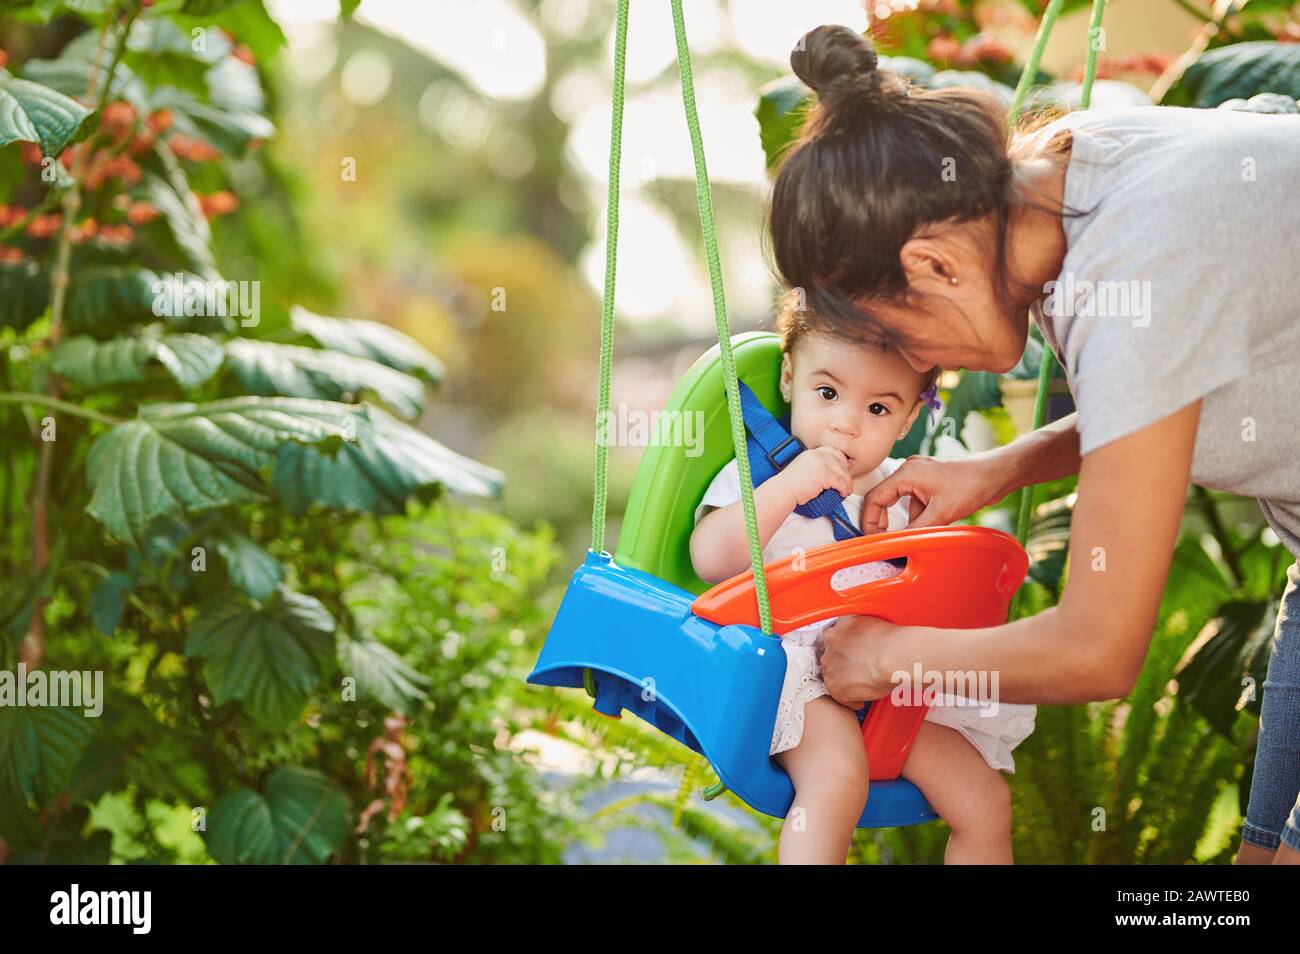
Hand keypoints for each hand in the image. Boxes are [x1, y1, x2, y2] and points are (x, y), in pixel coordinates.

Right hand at [779, 446, 852, 505]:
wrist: (782, 491)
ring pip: (842, 472)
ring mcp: (821, 463)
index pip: (833, 452)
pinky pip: (840, 482)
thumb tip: (831, 473)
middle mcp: (817, 455)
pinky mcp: (824, 474)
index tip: (844, 471)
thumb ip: (816, 467)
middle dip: (846, 474)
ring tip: (845, 492)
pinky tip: (842, 494)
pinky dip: (844, 489)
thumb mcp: (804, 469)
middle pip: (840, 461)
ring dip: (847, 483)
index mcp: (812, 453)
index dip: (841, 462)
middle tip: (847, 485)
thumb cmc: (790, 486)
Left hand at [816, 615, 904, 708]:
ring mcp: (830, 669)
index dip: (845, 651)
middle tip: (859, 672)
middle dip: (843, 667)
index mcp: (835, 632)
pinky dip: (851, 701)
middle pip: (831, 660)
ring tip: (861, 688)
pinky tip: (861, 701)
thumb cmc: (889, 638)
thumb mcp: (866, 619)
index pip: (834, 643)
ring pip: (833, 679)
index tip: (855, 656)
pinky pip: (840, 698)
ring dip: (845, 684)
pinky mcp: (836, 688)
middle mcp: (828, 650)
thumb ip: (856, 625)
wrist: (893, 656)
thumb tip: (861, 632)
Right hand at [859, 453, 1007, 532]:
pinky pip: (914, 500)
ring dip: (905, 519)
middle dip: (883, 521)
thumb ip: (916, 530)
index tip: (871, 537)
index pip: (875, 498)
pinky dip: (917, 514)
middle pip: (884, 498)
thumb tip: (899, 543)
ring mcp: (919, 475)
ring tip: (916, 532)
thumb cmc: (971, 485)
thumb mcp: (941, 513)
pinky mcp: (929, 481)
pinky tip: (930, 523)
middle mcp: (909, 471)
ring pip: (900, 501)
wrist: (995, 474)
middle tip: (885, 539)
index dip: (869, 520)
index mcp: (906, 474)